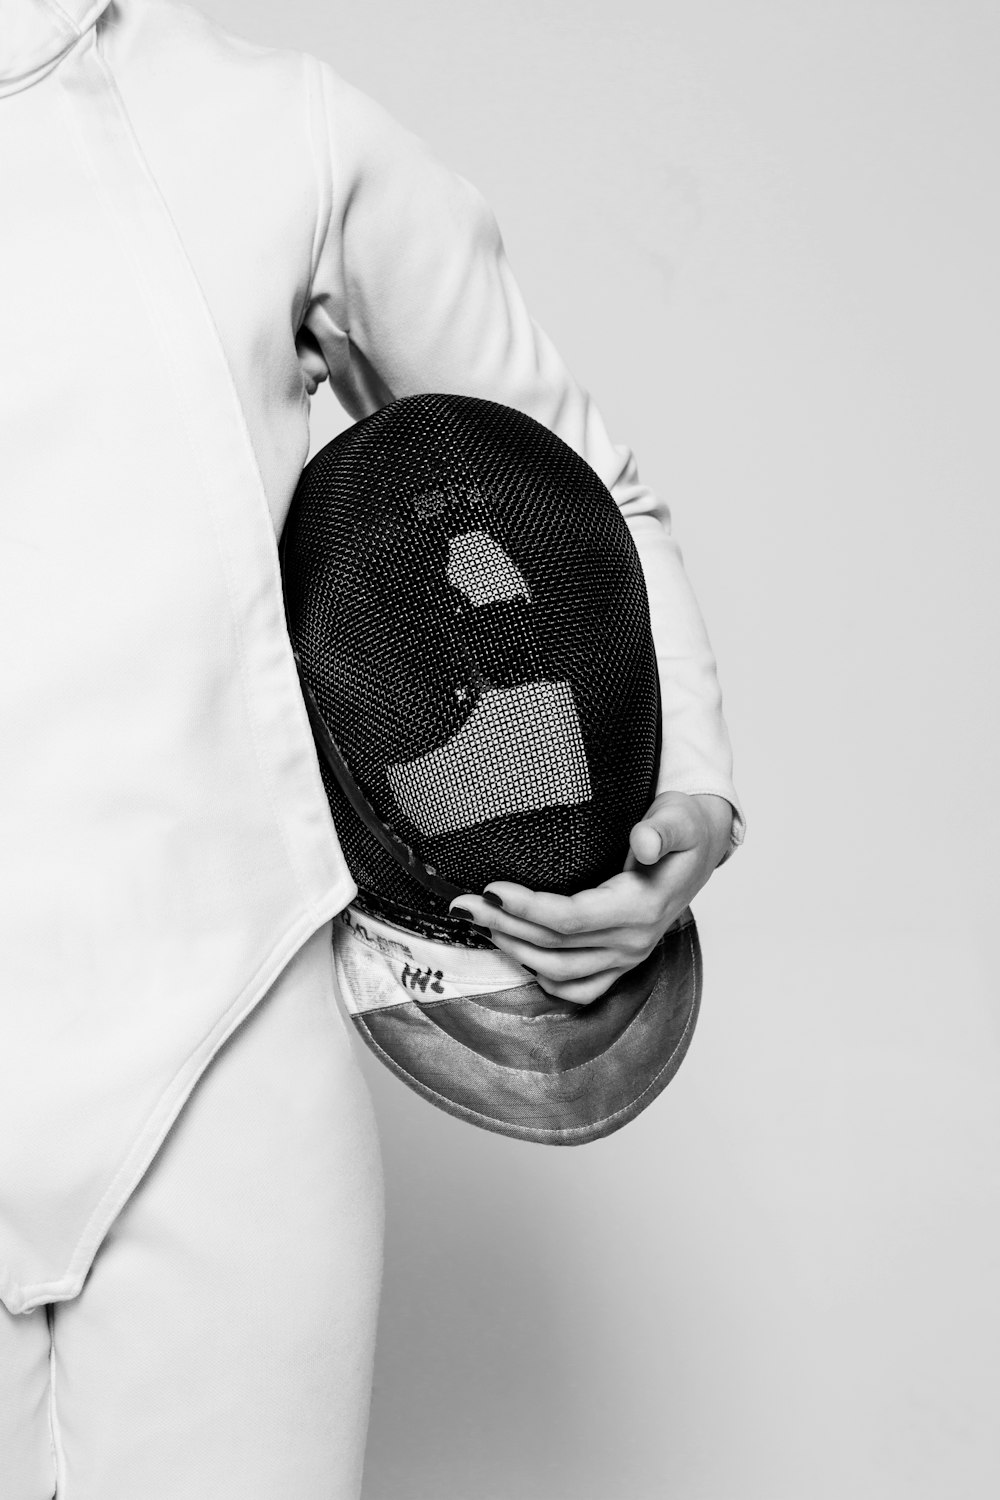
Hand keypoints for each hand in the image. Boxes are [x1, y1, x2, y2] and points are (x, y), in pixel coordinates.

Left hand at [450, 792, 733, 1003]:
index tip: (492, 889)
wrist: (702, 850)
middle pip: (554, 945)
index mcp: (641, 909)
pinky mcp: (621, 964)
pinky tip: (518, 952)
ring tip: (482, 922)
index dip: (528, 908)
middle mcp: (632, 942)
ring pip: (558, 971)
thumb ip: (661, 829)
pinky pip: (579, 989)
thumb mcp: (680, 817)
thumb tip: (643, 842)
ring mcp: (627, 958)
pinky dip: (544, 978)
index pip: (571, 919)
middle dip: (504, 924)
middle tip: (463, 902)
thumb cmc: (684, 830)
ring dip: (515, 950)